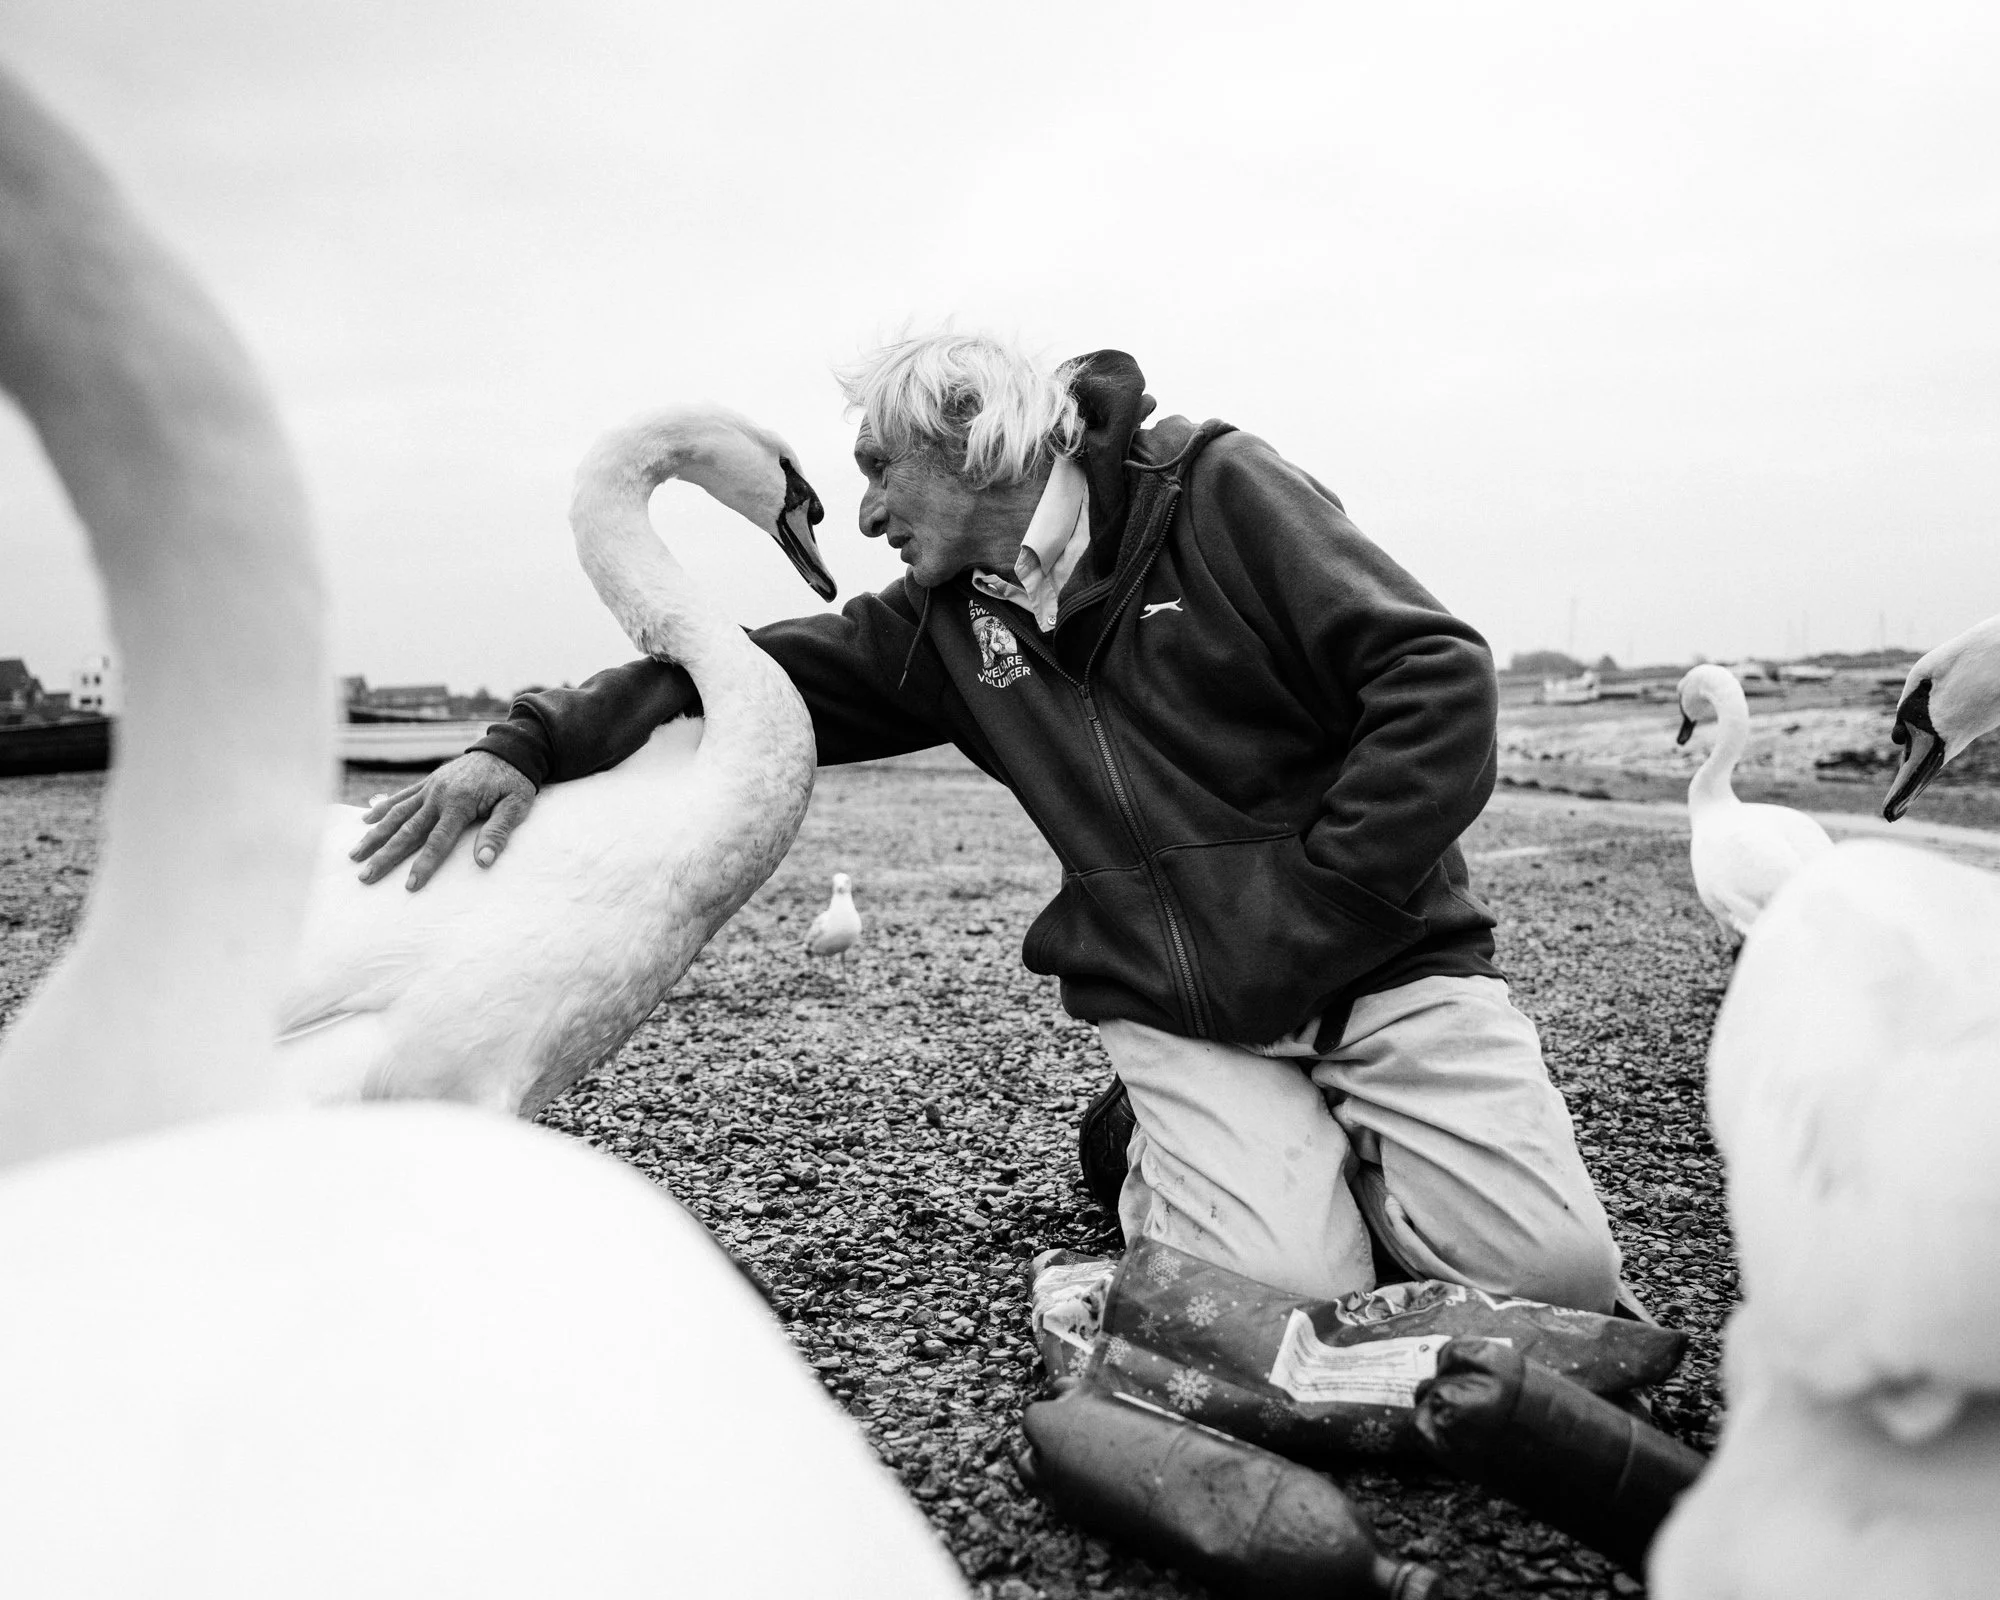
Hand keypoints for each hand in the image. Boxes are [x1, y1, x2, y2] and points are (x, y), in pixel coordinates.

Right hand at [349, 751, 535, 890]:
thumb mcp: (516, 806)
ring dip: (375, 835)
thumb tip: (483, 861)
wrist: (509, 748)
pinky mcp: (429, 781)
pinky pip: (402, 796)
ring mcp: (431, 787)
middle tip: (364, 877)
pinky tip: (366, 820)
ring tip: (355, 854)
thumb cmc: (515, 781)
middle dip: (385, 855)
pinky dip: (383, 808)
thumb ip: (498, 832)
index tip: (409, 886)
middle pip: (407, 830)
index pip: (437, 841)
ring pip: (397, 814)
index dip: (423, 865)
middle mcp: (438, 795)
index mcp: (459, 803)